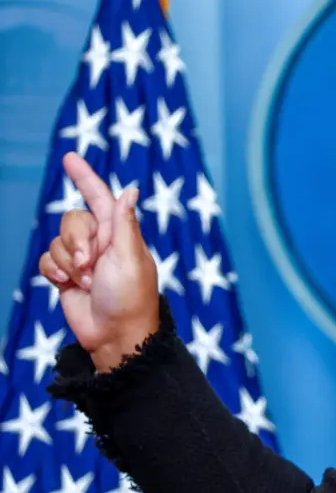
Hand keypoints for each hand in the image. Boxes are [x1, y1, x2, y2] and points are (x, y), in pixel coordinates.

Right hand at [38, 152, 159, 372]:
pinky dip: (55, 272)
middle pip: (71, 220)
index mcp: (120, 233)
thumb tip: (130, 190)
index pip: (100, 197)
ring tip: (86, 282)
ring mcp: (82, 259)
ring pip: (56, 242)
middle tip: (90, 264)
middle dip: (75, 241)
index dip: (85, 177)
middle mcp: (100, 242)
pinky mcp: (66, 275)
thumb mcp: (129, 257)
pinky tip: (69, 286)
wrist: (114, 334)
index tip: (69, 157)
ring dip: (68, 262)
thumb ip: (124, 223)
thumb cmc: (129, 296)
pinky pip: (47, 261)